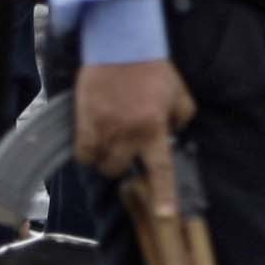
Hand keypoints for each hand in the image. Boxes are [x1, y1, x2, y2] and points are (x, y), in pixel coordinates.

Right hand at [75, 59, 195, 190]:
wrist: (121, 47)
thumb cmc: (152, 70)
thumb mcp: (180, 95)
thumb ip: (181, 119)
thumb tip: (173, 136)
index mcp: (155, 128)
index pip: (161, 170)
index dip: (163, 196)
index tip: (164, 216)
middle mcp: (129, 133)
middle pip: (119, 170)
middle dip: (124, 164)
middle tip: (127, 147)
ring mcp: (104, 128)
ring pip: (100, 164)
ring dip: (106, 158)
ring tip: (112, 139)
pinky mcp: (84, 121)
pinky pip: (82, 153)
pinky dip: (88, 152)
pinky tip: (95, 138)